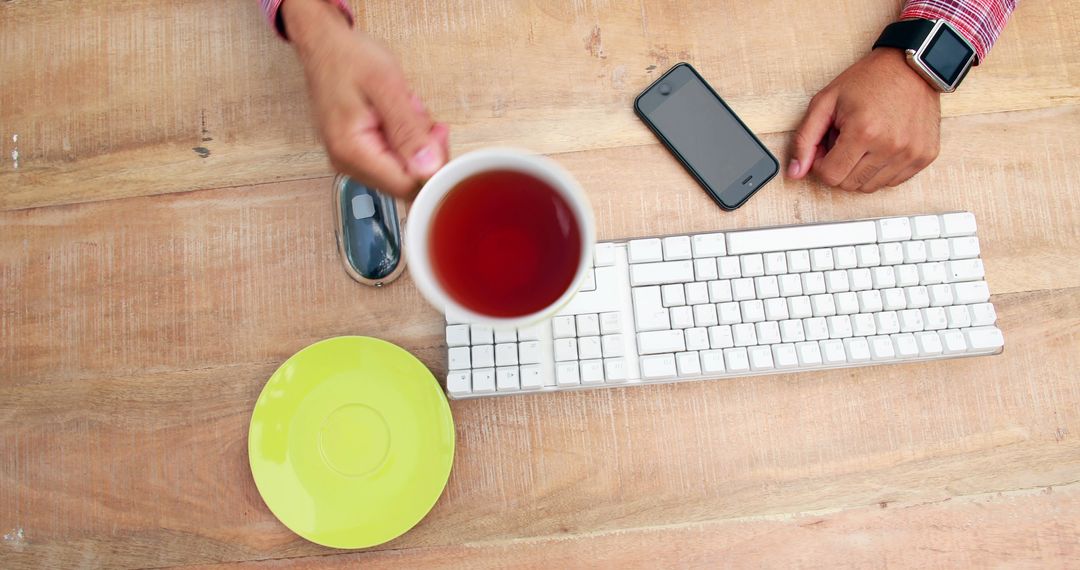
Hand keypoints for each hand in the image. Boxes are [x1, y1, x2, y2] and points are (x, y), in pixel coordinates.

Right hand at [282, 0, 448, 198]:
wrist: (325, 45)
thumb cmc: (348, 58)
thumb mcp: (386, 87)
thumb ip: (408, 130)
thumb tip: (429, 167)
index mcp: (352, 152)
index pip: (407, 185)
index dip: (432, 165)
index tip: (437, 133)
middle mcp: (349, 164)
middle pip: (407, 181)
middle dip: (423, 150)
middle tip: (417, 112)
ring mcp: (353, 161)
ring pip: (404, 169)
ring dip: (414, 140)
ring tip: (403, 107)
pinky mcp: (359, 153)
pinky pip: (395, 157)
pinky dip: (405, 137)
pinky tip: (397, 113)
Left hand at [787, 48, 940, 192]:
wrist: (911, 66)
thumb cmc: (867, 80)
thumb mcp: (825, 102)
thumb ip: (805, 139)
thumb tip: (795, 173)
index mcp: (864, 132)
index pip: (830, 176)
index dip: (821, 163)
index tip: (827, 145)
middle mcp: (890, 147)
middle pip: (849, 185)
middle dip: (840, 166)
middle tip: (845, 140)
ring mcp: (911, 154)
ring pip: (870, 187)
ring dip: (860, 170)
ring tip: (864, 141)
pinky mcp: (925, 156)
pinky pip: (892, 182)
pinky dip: (881, 169)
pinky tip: (881, 146)